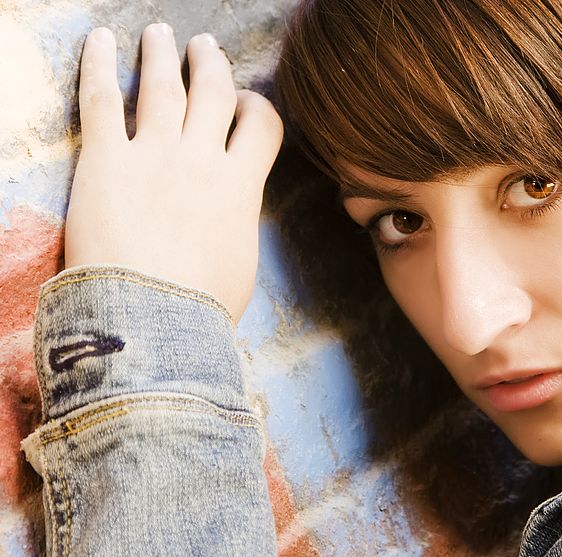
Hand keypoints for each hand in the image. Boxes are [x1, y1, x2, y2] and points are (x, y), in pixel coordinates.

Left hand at [65, 24, 282, 323]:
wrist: (156, 320)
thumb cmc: (202, 307)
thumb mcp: (240, 263)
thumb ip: (236, 223)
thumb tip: (231, 215)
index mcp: (241, 187)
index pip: (261, 126)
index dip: (255, 107)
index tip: (244, 104)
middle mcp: (203, 160)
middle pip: (213, 93)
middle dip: (211, 65)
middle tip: (204, 47)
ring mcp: (155, 156)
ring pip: (164, 87)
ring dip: (163, 54)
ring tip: (161, 33)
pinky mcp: (106, 161)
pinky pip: (104, 100)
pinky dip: (101, 65)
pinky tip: (102, 40)